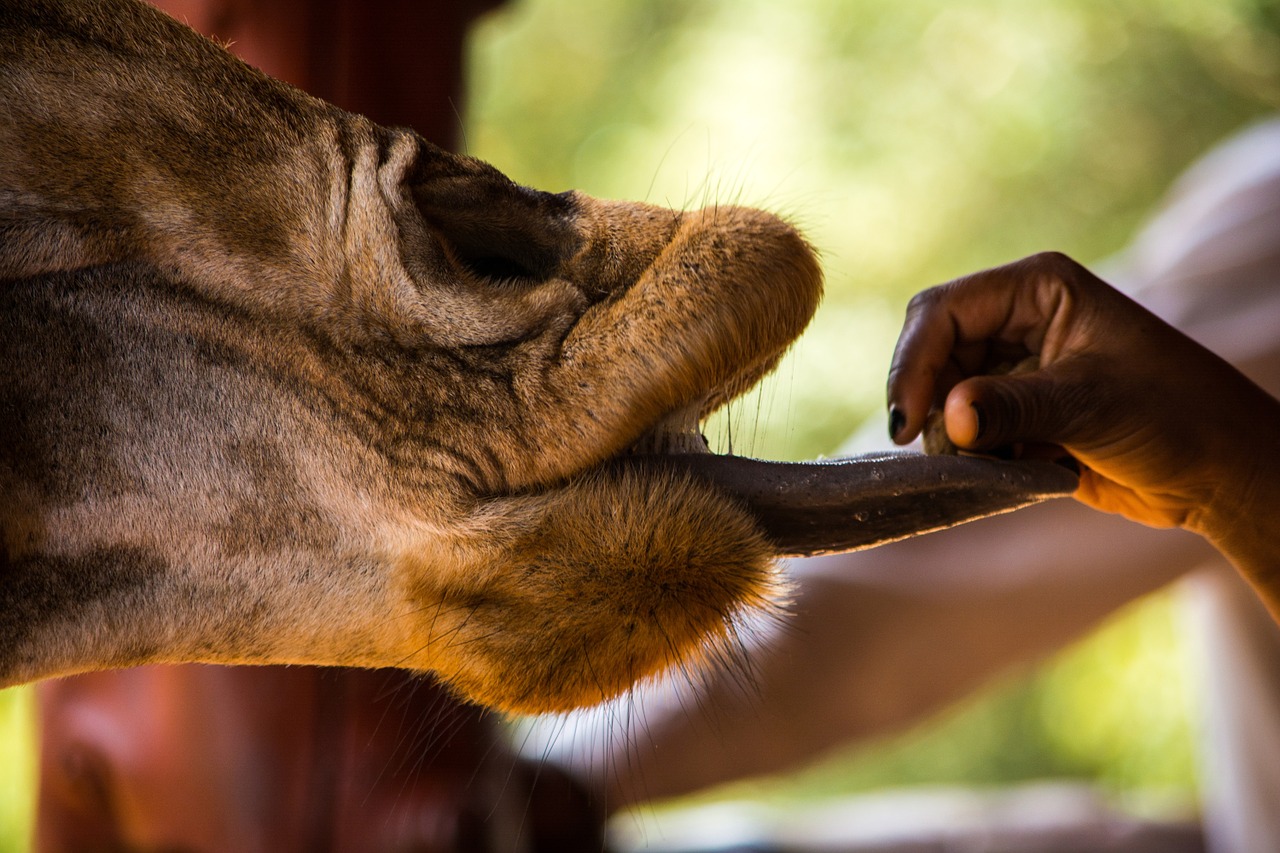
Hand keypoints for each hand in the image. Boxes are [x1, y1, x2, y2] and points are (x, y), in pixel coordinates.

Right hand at [885, 252, 1279, 539]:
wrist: (1222, 473)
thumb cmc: (1174, 416)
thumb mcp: (1090, 405)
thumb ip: (1012, 407)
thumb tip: (947, 417)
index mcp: (1038, 289)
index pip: (943, 311)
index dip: (914, 361)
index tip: (906, 420)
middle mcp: (1020, 321)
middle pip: (934, 352)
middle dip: (928, 400)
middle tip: (935, 449)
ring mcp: (1018, 368)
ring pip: (945, 395)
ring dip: (952, 434)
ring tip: (986, 463)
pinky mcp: (1019, 413)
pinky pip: (967, 430)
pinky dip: (972, 454)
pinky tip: (1006, 468)